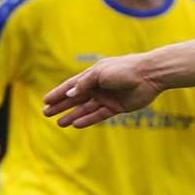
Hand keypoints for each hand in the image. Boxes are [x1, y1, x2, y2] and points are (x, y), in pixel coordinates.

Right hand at [43, 53, 162, 127]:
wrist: (149, 75)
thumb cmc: (124, 70)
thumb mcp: (99, 74)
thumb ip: (84, 84)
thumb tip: (69, 94)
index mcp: (93, 75)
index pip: (71, 85)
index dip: (58, 93)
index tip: (45, 101)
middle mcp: (99, 87)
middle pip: (76, 99)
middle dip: (61, 106)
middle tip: (46, 113)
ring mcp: (108, 97)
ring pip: (86, 109)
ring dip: (72, 115)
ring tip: (59, 123)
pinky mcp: (118, 107)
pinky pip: (99, 115)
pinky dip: (88, 119)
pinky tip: (76, 124)